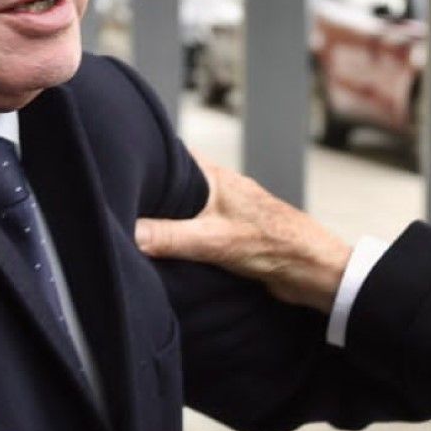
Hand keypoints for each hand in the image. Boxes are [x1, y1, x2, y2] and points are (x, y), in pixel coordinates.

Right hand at [134, 156, 351, 311]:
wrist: (312, 270)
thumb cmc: (274, 244)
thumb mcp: (212, 240)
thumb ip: (168, 237)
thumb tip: (129, 233)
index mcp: (214, 177)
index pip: (171, 159)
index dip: (146, 164)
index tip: (117, 173)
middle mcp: (219, 190)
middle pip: (175, 188)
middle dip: (150, 199)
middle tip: (119, 208)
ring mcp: (225, 213)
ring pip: (185, 213)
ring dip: (166, 224)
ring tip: (135, 231)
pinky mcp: (230, 237)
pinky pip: (196, 234)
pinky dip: (181, 241)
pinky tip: (166, 254)